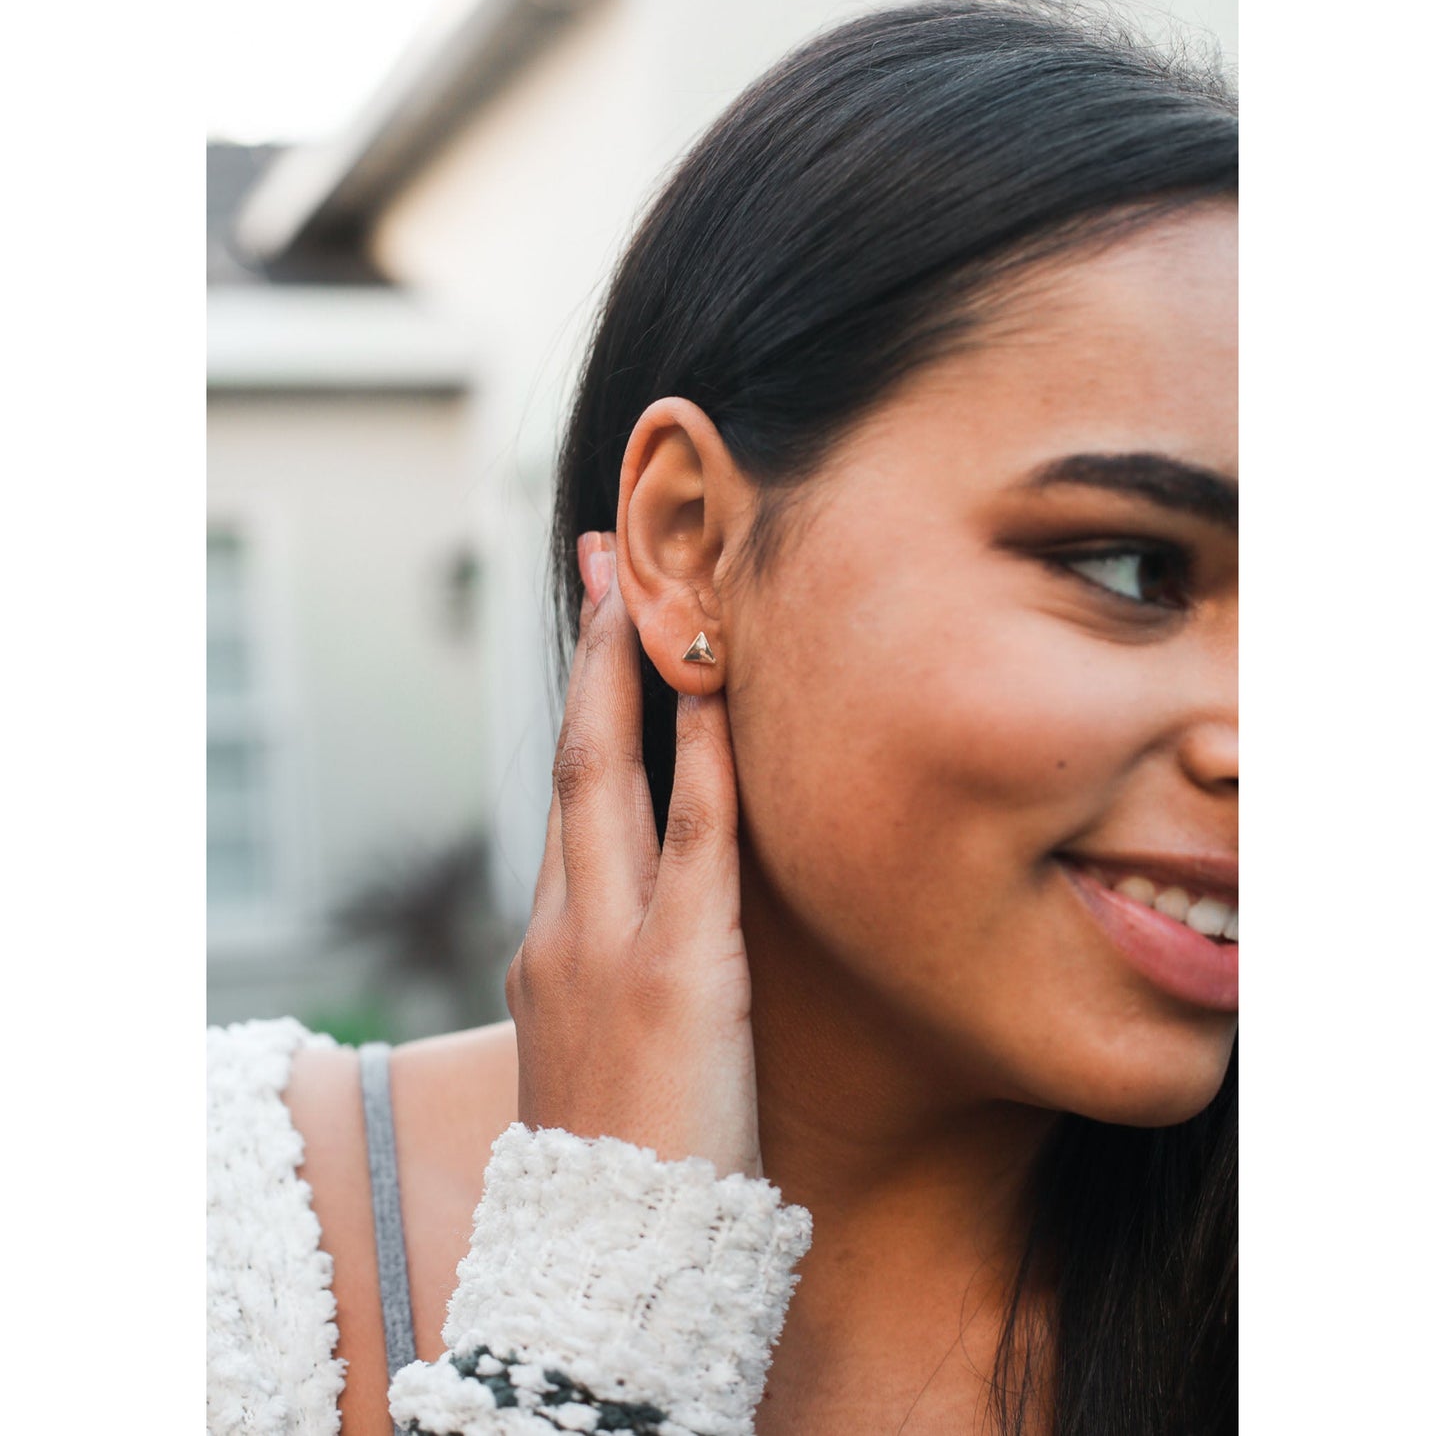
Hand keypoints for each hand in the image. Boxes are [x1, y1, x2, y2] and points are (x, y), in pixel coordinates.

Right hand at [505, 532, 761, 1178]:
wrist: (604, 1265)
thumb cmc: (619, 1165)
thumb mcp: (600, 1051)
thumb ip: (616, 975)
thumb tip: (649, 928)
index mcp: (549, 941)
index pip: (570, 796)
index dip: (584, 706)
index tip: (601, 631)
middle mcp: (564, 922)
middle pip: (575, 757)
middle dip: (589, 652)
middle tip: (600, 556)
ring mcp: (610, 941)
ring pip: (614, 777)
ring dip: (634, 673)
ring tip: (648, 585)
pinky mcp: (678, 972)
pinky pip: (692, 843)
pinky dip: (704, 762)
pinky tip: (720, 694)